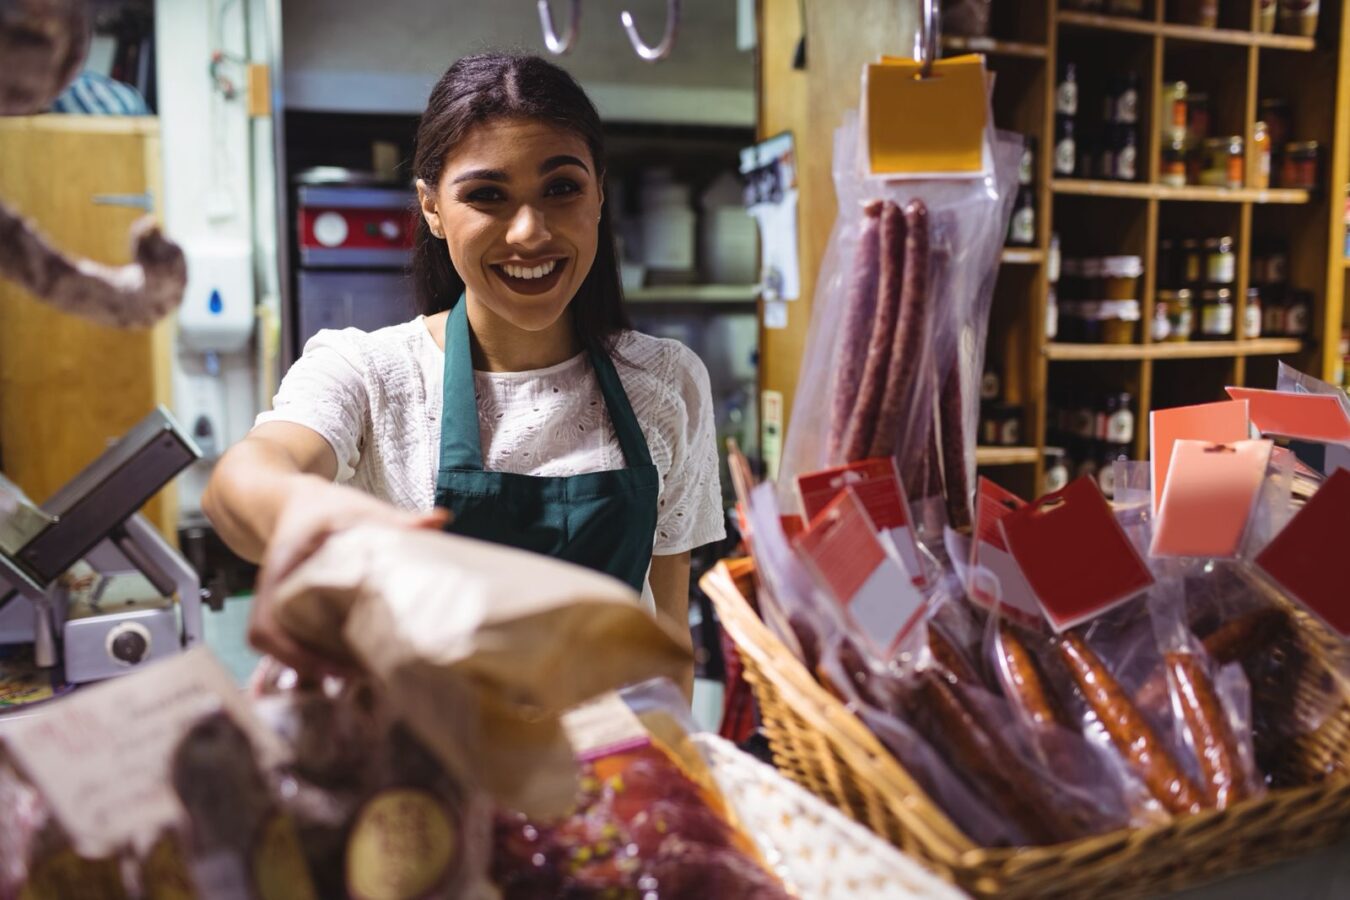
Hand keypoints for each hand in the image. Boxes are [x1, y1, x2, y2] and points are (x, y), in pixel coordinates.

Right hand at [248, 475, 448, 674]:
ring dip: (319, 666)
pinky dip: (322, 658)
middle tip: (364, 677)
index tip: (339, 664)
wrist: (295, 505)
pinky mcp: (290, 614)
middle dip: (316, 666)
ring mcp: (276, 607)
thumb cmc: (324, 508)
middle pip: (276, 646)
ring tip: (365, 678)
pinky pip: (296, 645)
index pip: (268, 624)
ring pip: (284, 650)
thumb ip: (396, 519)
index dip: (297, 652)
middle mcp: (271, 594)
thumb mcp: (356, 508)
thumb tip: (439, 519)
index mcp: (280, 571)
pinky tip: (357, 667)